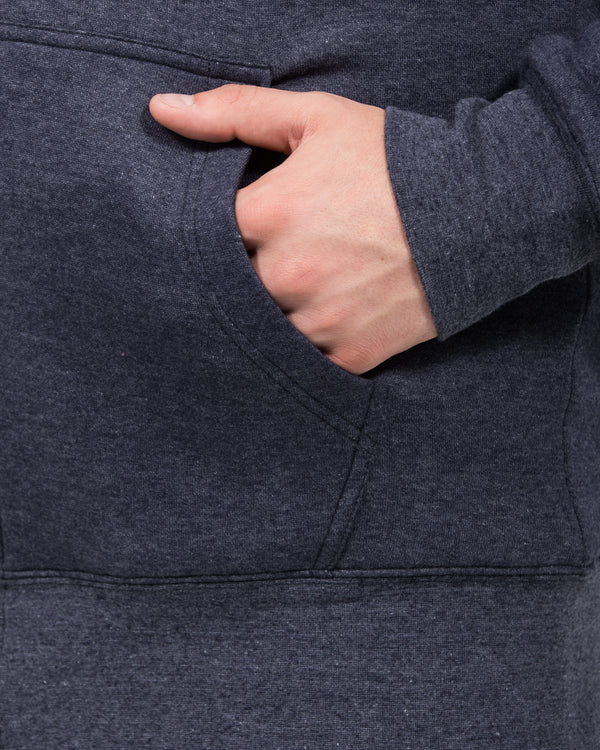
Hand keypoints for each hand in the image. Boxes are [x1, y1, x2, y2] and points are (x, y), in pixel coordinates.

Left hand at [149, 85, 436, 373]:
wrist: (480, 212)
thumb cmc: (394, 163)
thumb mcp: (316, 119)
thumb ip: (235, 113)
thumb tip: (161, 111)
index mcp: (267, 216)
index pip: (204, 237)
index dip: (223, 233)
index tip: (246, 227)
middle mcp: (286, 276)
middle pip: (233, 286)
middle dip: (248, 271)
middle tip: (284, 253)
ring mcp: (320, 321)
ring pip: (265, 327)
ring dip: (276, 310)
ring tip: (311, 281)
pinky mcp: (351, 354)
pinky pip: (307, 358)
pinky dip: (312, 339)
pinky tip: (330, 311)